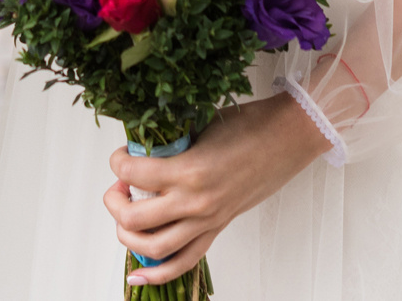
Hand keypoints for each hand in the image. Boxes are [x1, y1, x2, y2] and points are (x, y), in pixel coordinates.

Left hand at [103, 94, 329, 283]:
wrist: (287, 138)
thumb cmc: (250, 125)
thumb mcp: (201, 126)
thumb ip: (171, 142)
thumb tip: (142, 149)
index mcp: (189, 170)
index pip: (133, 174)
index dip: (117, 161)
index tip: (120, 155)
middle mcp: (195, 202)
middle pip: (134, 218)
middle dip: (114, 202)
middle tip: (118, 186)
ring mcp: (207, 220)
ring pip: (153, 247)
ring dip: (128, 235)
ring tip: (126, 216)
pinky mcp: (217, 229)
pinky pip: (183, 262)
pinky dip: (158, 273)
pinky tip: (137, 276)